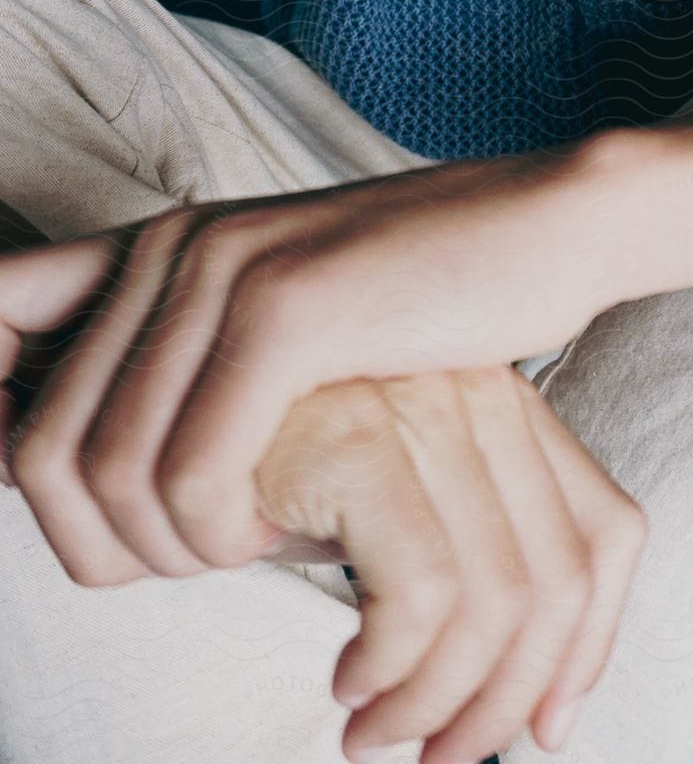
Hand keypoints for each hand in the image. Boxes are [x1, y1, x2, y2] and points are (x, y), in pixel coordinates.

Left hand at [0, 153, 598, 585]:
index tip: (70, 509)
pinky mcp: (288, 311)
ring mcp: (223, 271)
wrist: (546, 229)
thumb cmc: (424, 300)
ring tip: (255, 540)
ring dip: (175, 550)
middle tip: (203, 557)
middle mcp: (168, 249)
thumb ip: (183, 367)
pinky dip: (225, 536)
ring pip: (106, 477)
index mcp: (156, 248)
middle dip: (104, 547)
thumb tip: (64, 457)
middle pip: (37, 451)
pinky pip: (191, 478)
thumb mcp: (282, 324)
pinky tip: (289, 526)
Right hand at [254, 366, 646, 763]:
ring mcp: (424, 404)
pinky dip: (389, 666)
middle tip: (440, 761)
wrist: (163, 397)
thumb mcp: (394, 509)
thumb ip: (475, 568)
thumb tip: (552, 721)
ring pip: (495, 602)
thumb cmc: (278, 462)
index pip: (609, 534)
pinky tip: (343, 681)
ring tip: (373, 734)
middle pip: (559, 582)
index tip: (543, 734)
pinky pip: (421, 591)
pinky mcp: (360, 431)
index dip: (589, 649)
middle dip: (505, 703)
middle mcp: (481, 392)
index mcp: (506, 404)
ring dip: (436, 702)